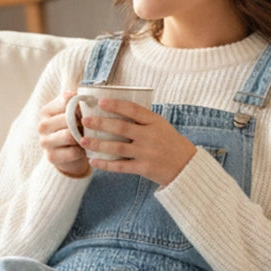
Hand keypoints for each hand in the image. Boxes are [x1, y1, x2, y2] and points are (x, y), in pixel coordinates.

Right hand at [38, 91, 91, 178]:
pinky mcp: (51, 157)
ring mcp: (45, 142)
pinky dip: (82, 150)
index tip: (88, 110)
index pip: (66, 101)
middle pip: (67, 118)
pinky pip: (72, 152)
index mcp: (46, 111)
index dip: (81, 105)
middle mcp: (42, 125)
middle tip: (91, 125)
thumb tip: (83, 95)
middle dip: (82, 122)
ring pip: (68, 136)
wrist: (70, 156)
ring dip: (82, 137)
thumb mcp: (74, 112)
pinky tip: (84, 149)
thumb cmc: (75, 128)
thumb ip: (77, 102)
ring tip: (88, 137)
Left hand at [80, 98, 196, 186]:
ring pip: (118, 147)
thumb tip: (117, 107)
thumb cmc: (170, 143)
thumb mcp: (161, 126)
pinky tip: (93, 161)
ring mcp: (147, 153)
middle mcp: (150, 136)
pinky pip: (121, 166)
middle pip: (122, 128)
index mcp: (155, 122)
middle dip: (101, 123)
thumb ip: (143, 119)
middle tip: (85, 120)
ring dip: (98, 144)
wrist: (186, 167)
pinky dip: (106, 164)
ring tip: (83, 140)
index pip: (134, 110)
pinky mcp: (144, 168)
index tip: (101, 101)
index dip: (116, 105)